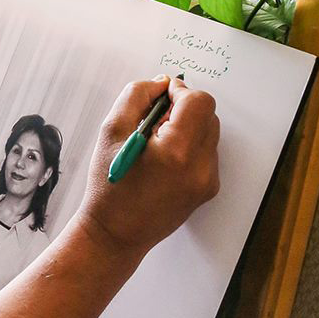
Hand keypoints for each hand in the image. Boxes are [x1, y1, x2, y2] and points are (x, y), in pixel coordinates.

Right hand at [78, 77, 218, 259]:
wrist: (115, 234)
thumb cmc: (109, 188)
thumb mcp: (111, 132)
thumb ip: (136, 97)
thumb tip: (161, 83)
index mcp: (176, 152)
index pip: (198, 101)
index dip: (179, 92)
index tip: (161, 95)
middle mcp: (199, 168)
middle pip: (208, 114)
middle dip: (183, 109)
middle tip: (153, 122)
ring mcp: (207, 181)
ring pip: (209, 132)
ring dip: (187, 127)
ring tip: (156, 144)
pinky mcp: (208, 189)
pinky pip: (207, 152)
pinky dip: (189, 147)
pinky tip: (164, 162)